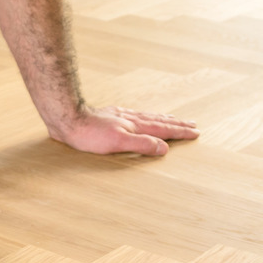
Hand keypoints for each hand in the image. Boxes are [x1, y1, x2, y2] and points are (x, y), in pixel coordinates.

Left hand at [48, 105, 197, 155]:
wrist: (67, 118)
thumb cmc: (89, 135)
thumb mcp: (118, 143)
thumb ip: (142, 144)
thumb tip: (164, 148)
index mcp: (135, 127)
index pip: (163, 129)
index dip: (180, 132)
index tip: (195, 132)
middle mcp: (130, 119)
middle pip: (159, 120)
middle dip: (177, 124)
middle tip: (193, 124)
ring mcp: (120, 116)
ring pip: (147, 116)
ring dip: (163, 118)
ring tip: (173, 118)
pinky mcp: (109, 116)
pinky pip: (134, 115)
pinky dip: (144, 116)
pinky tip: (140, 116)